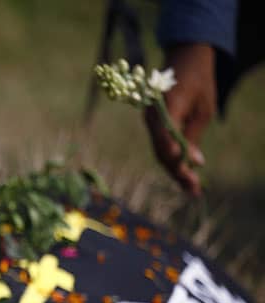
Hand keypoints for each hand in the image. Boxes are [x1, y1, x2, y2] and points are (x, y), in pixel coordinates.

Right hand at [144, 43, 215, 195]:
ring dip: (174, 170)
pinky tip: (184, 173)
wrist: (184, 59)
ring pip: (160, 152)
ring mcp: (150, 122)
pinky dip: (172, 160)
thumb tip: (194, 163)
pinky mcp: (153, 126)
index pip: (166, 137)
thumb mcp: (204, 108)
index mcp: (166, 106)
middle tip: (194, 190)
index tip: (188, 173)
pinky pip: (160, 146)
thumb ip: (195, 135)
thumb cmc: (199, 81)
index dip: (175, 157)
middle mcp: (152, 116)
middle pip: (161, 151)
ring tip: (191, 188)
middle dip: (177, 172)